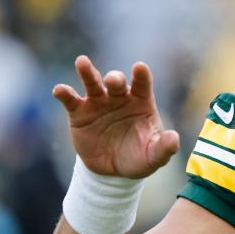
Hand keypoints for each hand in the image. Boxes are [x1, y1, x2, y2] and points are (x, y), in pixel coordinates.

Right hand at [53, 55, 180, 178]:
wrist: (113, 171)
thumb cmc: (138, 158)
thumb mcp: (153, 156)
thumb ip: (164, 148)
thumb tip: (175, 138)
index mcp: (141, 102)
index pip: (143, 84)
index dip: (141, 75)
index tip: (140, 67)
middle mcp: (120, 97)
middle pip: (117, 82)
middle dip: (115, 78)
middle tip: (113, 80)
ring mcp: (99, 103)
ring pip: (93, 83)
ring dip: (87, 72)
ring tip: (82, 62)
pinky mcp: (79, 113)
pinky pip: (71, 100)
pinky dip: (65, 93)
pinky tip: (59, 90)